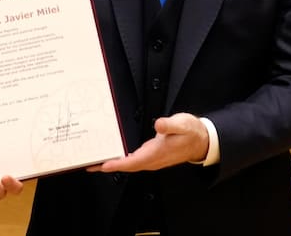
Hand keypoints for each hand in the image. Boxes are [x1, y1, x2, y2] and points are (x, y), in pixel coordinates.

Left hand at [91, 113, 208, 172]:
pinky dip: (120, 159)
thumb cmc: (191, 132)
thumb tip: (158, 125)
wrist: (201, 141)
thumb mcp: (182, 124)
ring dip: (112, 163)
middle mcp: (152, 160)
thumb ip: (169, 125)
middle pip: (126, 166)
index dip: (117, 164)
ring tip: (94, 161)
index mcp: (157, 153)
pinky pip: (132, 160)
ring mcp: (151, 159)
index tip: (102, 165)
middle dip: (107, 166)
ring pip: (128, 164)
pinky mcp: (151, 156)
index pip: (133, 162)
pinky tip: (112, 155)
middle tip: (89, 164)